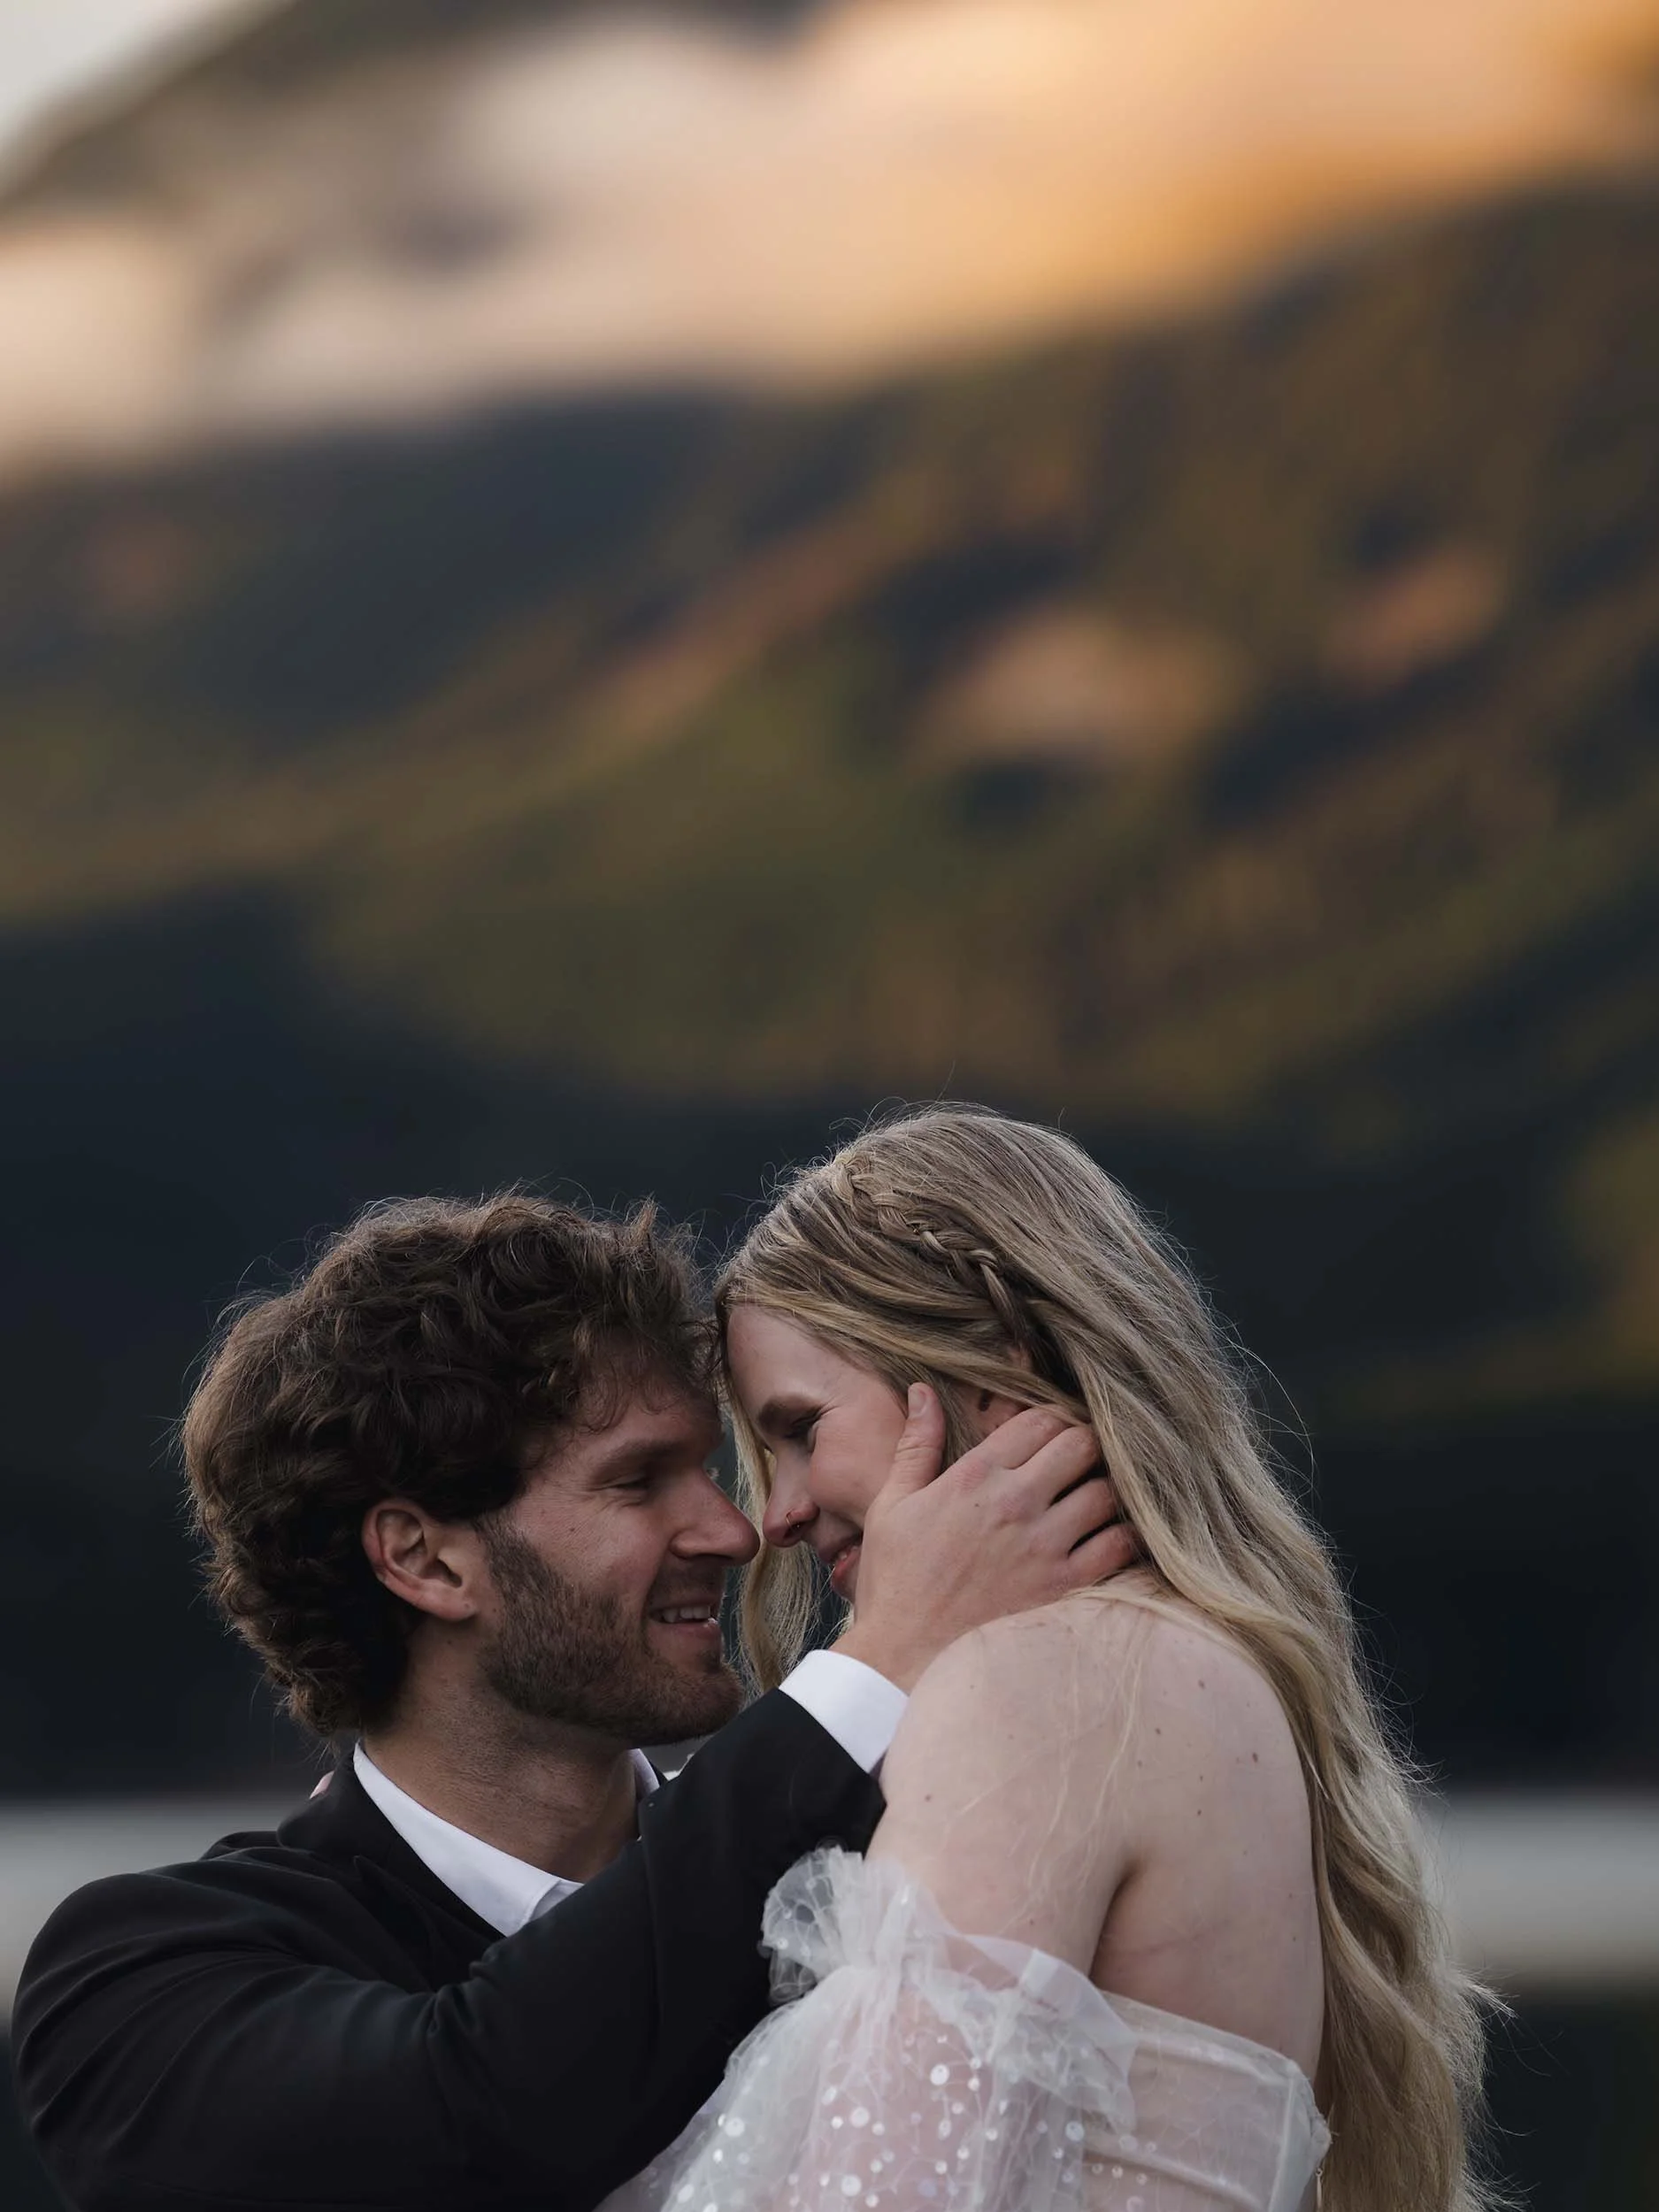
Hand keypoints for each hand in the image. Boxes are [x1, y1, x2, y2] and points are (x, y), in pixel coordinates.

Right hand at [834, 1385, 1138, 1690]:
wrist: (904, 1655)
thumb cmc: (896, 1580)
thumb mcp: (892, 1504)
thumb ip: (917, 1444)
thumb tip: (923, 1391)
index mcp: (975, 1476)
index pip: (1040, 1420)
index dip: (1052, 1420)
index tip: (1051, 1434)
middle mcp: (1015, 1503)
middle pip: (1082, 1445)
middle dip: (1084, 1446)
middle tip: (1078, 1462)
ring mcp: (1043, 1545)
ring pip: (1106, 1491)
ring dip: (1105, 1489)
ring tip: (1092, 1499)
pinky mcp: (1063, 1586)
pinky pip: (1118, 1546)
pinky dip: (1122, 1536)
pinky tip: (1107, 1537)